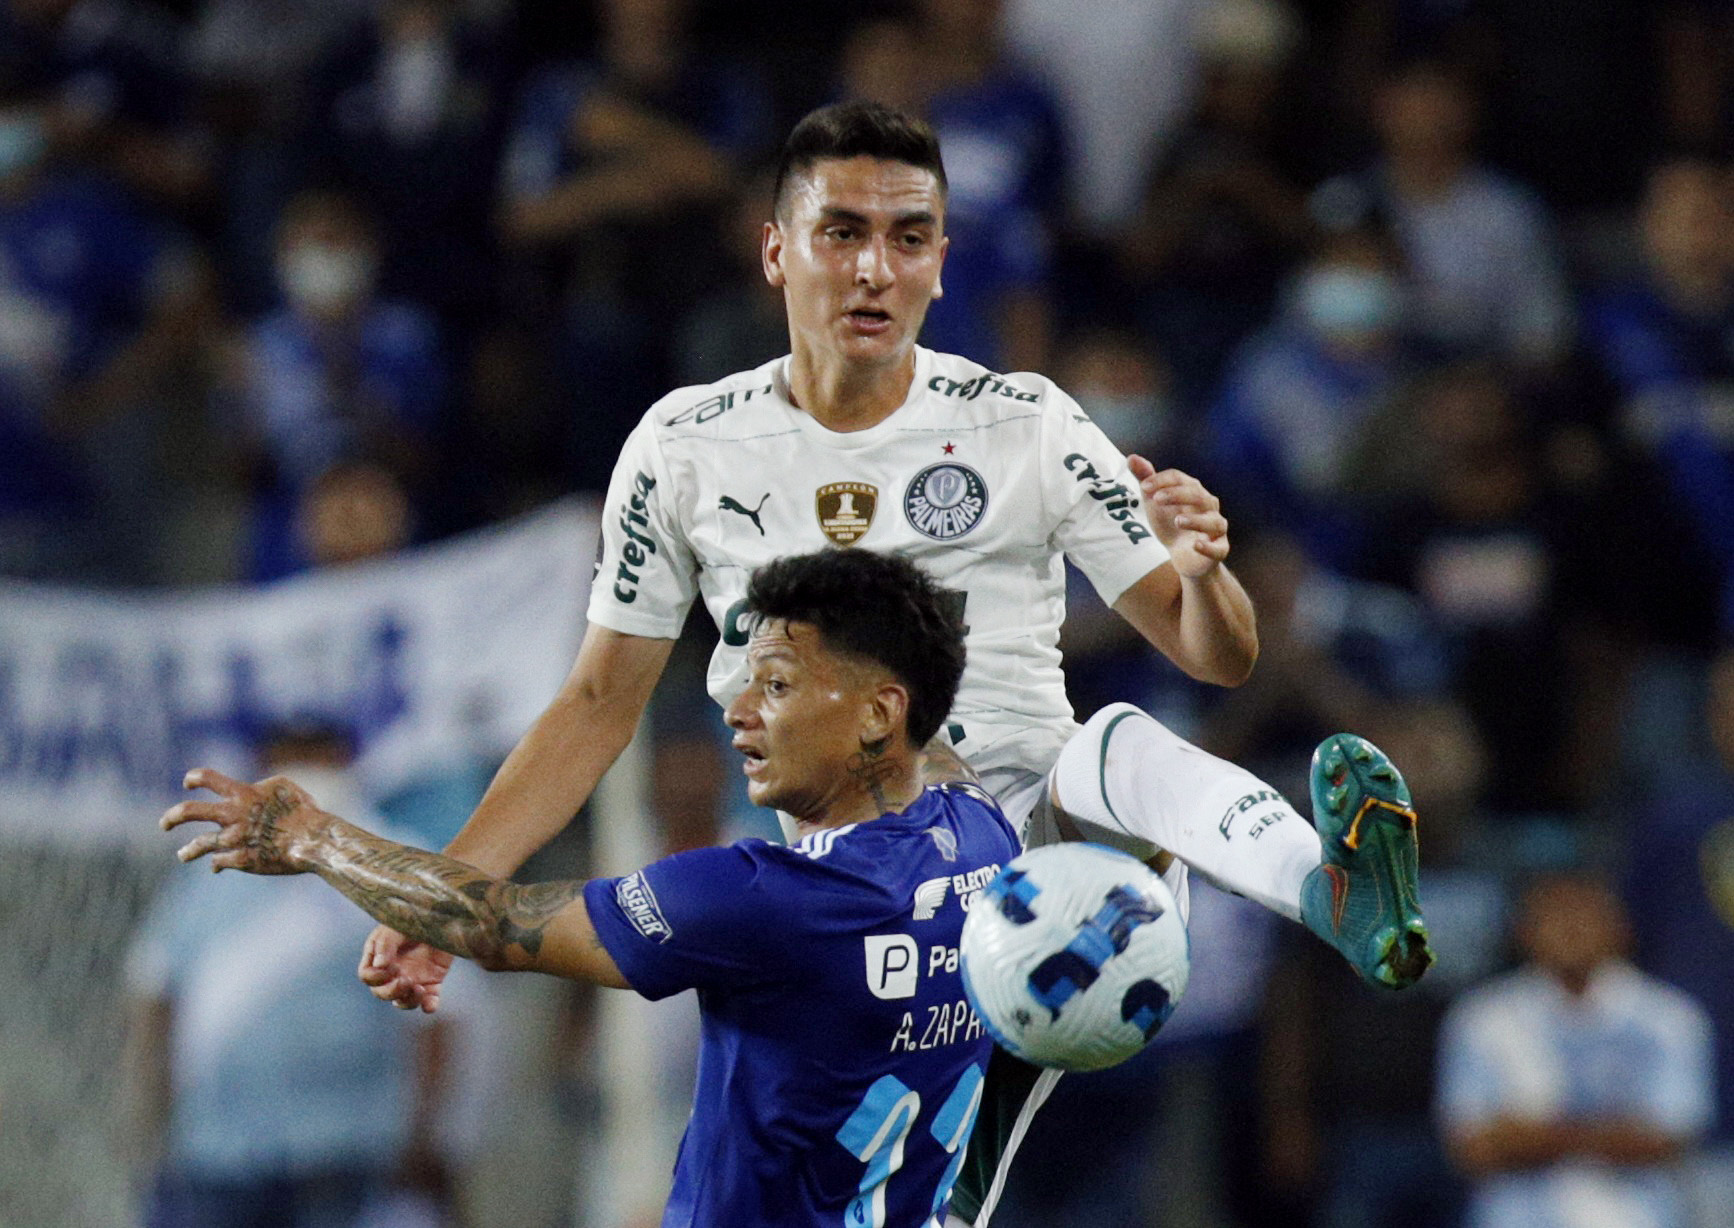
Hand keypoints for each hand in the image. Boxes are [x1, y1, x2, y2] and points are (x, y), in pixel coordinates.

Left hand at [160, 769, 323, 873]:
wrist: (312, 839)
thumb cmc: (302, 810)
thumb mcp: (283, 786)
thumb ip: (260, 787)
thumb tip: (249, 791)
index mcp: (242, 794)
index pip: (207, 778)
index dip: (194, 778)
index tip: (188, 783)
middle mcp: (232, 816)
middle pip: (189, 811)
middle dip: (172, 817)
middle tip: (164, 824)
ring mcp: (234, 839)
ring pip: (198, 845)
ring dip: (187, 851)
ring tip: (183, 855)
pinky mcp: (241, 861)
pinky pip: (219, 862)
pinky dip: (217, 863)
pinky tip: (216, 866)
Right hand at [360, 925, 454, 1013]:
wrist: (445, 916)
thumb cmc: (417, 916)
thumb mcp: (397, 926)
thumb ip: (386, 944)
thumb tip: (380, 966)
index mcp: (379, 955)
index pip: (367, 975)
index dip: (376, 977)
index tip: (391, 967)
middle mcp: (393, 971)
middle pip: (381, 993)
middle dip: (391, 992)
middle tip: (406, 980)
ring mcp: (412, 978)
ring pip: (402, 1002)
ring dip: (408, 1001)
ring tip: (420, 989)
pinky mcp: (432, 983)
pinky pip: (428, 1002)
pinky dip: (428, 1006)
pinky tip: (430, 1004)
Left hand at [1129, 456, 1230, 578]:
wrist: (1182, 556)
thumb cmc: (1170, 523)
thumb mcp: (1154, 502)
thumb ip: (1145, 479)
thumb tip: (1131, 457)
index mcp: (1193, 491)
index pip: (1179, 478)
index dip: (1162, 480)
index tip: (1144, 487)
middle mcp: (1208, 506)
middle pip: (1198, 496)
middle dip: (1177, 495)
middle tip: (1156, 499)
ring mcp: (1215, 528)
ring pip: (1214, 521)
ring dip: (1196, 520)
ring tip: (1177, 520)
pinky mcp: (1219, 549)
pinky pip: (1219, 548)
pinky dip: (1209, 546)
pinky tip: (1196, 545)